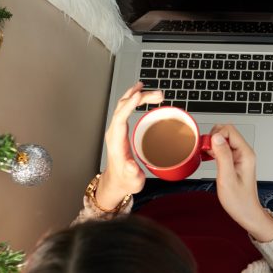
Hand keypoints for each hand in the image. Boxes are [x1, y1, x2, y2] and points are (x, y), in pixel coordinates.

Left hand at [96, 82, 163, 208]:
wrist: (117, 182)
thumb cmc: (125, 180)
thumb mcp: (131, 179)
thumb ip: (131, 172)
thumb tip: (131, 164)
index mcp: (116, 142)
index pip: (120, 117)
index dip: (129, 105)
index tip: (139, 95)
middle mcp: (115, 132)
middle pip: (123, 107)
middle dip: (139, 97)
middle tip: (158, 94)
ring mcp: (117, 130)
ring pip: (124, 106)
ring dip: (136, 95)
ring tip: (151, 90)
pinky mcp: (121, 129)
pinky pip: (125, 109)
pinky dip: (133, 99)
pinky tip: (140, 94)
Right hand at [208, 124, 272, 242]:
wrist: (247, 213)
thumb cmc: (239, 201)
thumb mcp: (227, 179)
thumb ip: (222, 156)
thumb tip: (216, 137)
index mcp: (245, 154)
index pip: (229, 130)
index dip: (215, 136)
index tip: (208, 148)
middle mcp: (244, 152)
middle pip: (226, 132)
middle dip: (213, 138)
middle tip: (206, 152)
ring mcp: (240, 156)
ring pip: (223, 139)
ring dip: (213, 144)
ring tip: (207, 156)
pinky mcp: (235, 161)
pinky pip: (223, 148)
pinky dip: (214, 151)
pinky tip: (210, 159)